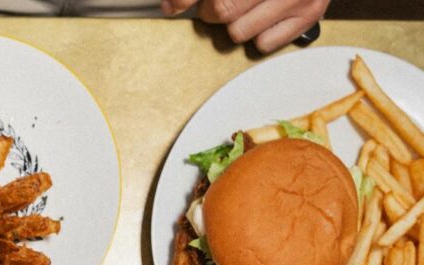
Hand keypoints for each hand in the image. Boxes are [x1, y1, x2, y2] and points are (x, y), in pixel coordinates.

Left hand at [162, 0, 328, 53]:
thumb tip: (172, 5)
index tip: (174, 6)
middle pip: (222, 10)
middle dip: (211, 9)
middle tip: (215, 4)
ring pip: (238, 32)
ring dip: (236, 23)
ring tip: (248, 5)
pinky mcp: (310, 12)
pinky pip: (263, 43)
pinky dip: (259, 33)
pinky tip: (267, 14)